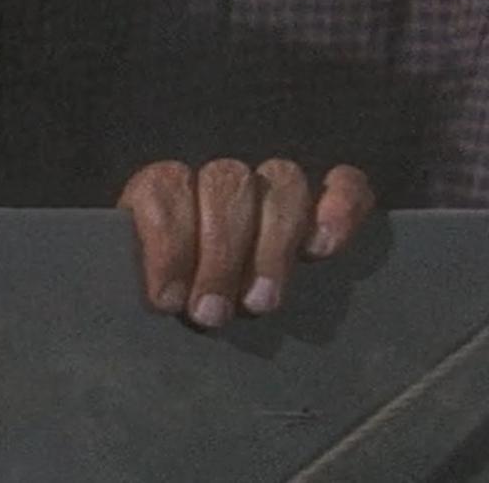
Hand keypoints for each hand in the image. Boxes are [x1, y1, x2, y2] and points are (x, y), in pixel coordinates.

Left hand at [117, 158, 373, 328]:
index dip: (167, 244)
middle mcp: (220, 176)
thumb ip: (143, 277)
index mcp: (164, 187)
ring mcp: (275, 184)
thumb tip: (150, 296)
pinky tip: (323, 247)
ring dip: (271, 246)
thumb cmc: (174, 295)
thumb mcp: (147, 285)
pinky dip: (341, 209)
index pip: (165, 189)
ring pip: (282, 182)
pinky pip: (346, 184)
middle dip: (219, 255)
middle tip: (213, 312)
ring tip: (261, 301)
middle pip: (227, 185)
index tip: (168, 299)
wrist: (206, 295)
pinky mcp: (329, 197)